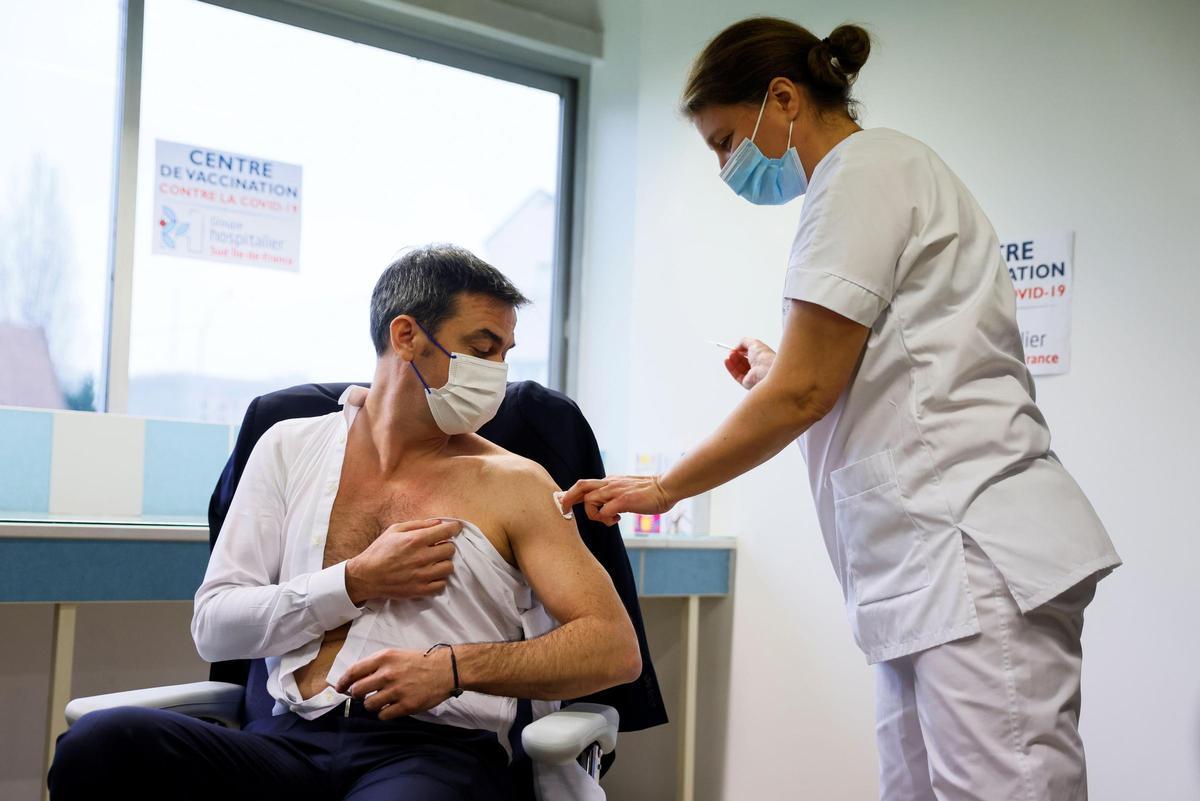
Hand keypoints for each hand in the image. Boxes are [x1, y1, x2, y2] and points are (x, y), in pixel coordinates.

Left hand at [334, 647, 454, 719]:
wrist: (445, 670)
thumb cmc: (419, 662)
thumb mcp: (396, 655)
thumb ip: (376, 665)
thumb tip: (356, 679)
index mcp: (384, 658)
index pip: (354, 671)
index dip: (343, 682)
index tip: (339, 688)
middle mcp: (388, 674)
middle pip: (358, 691)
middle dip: (358, 695)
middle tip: (364, 696)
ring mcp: (396, 690)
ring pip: (369, 705)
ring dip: (372, 705)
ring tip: (382, 701)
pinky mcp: (406, 705)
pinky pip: (383, 715)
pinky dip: (384, 713)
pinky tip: (392, 707)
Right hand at [345, 519, 460, 603]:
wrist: (366, 576)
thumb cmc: (379, 551)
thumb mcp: (394, 530)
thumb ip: (418, 524)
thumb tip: (438, 522)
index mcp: (415, 540)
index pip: (447, 532)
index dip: (454, 528)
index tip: (455, 528)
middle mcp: (421, 557)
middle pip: (450, 550)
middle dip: (446, 545)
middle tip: (438, 546)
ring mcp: (421, 575)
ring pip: (449, 567)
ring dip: (444, 563)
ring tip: (434, 562)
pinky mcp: (419, 590)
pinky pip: (442, 585)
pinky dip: (439, 579)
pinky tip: (431, 575)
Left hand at [557, 475, 674, 525]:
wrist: (666, 488)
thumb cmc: (650, 492)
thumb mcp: (628, 491)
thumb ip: (616, 496)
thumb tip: (609, 508)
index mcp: (610, 481)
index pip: (585, 484)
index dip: (572, 493)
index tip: (565, 503)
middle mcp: (610, 483)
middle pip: (580, 486)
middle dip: (567, 498)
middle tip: (565, 510)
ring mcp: (616, 491)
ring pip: (589, 501)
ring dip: (593, 515)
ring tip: (610, 520)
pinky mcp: (623, 500)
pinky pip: (604, 511)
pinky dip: (605, 519)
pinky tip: (618, 519)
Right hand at [725, 337, 775, 388]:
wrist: (766, 369)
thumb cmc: (764, 357)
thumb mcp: (753, 343)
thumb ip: (743, 342)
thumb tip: (737, 347)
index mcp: (762, 358)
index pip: (750, 355)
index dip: (742, 350)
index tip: (736, 348)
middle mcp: (758, 367)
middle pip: (744, 361)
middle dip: (736, 356)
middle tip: (731, 351)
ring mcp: (752, 375)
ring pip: (739, 368)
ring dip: (733, 361)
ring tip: (729, 355)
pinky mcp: (747, 382)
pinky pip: (736, 375)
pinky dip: (731, 368)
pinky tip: (727, 361)